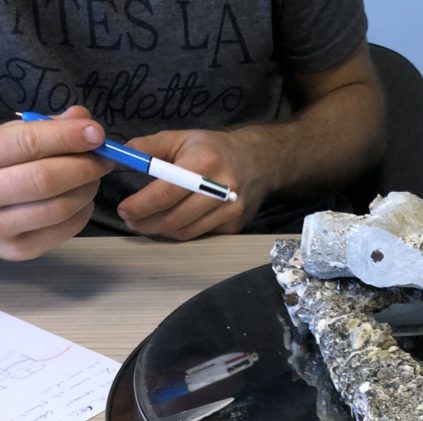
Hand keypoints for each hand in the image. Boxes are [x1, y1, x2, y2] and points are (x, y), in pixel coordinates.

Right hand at [0, 107, 112, 260]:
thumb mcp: (9, 139)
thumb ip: (44, 127)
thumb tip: (83, 119)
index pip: (26, 144)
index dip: (66, 137)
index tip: (96, 133)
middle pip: (45, 179)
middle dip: (83, 167)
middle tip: (104, 159)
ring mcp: (2, 227)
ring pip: (58, 208)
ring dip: (86, 190)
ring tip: (93, 177)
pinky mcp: (20, 249)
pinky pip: (64, 230)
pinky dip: (83, 212)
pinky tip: (83, 199)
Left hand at [116, 128, 268, 240]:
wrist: (257, 162)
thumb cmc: (213, 149)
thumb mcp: (182, 138)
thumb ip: (150, 146)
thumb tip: (121, 156)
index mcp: (204, 162)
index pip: (167, 191)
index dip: (142, 204)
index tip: (124, 209)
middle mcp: (220, 189)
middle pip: (175, 217)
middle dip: (147, 222)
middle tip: (129, 220)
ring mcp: (229, 211)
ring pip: (186, 231)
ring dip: (160, 231)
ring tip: (144, 223)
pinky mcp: (234, 226)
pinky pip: (200, 235)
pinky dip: (180, 232)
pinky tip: (169, 224)